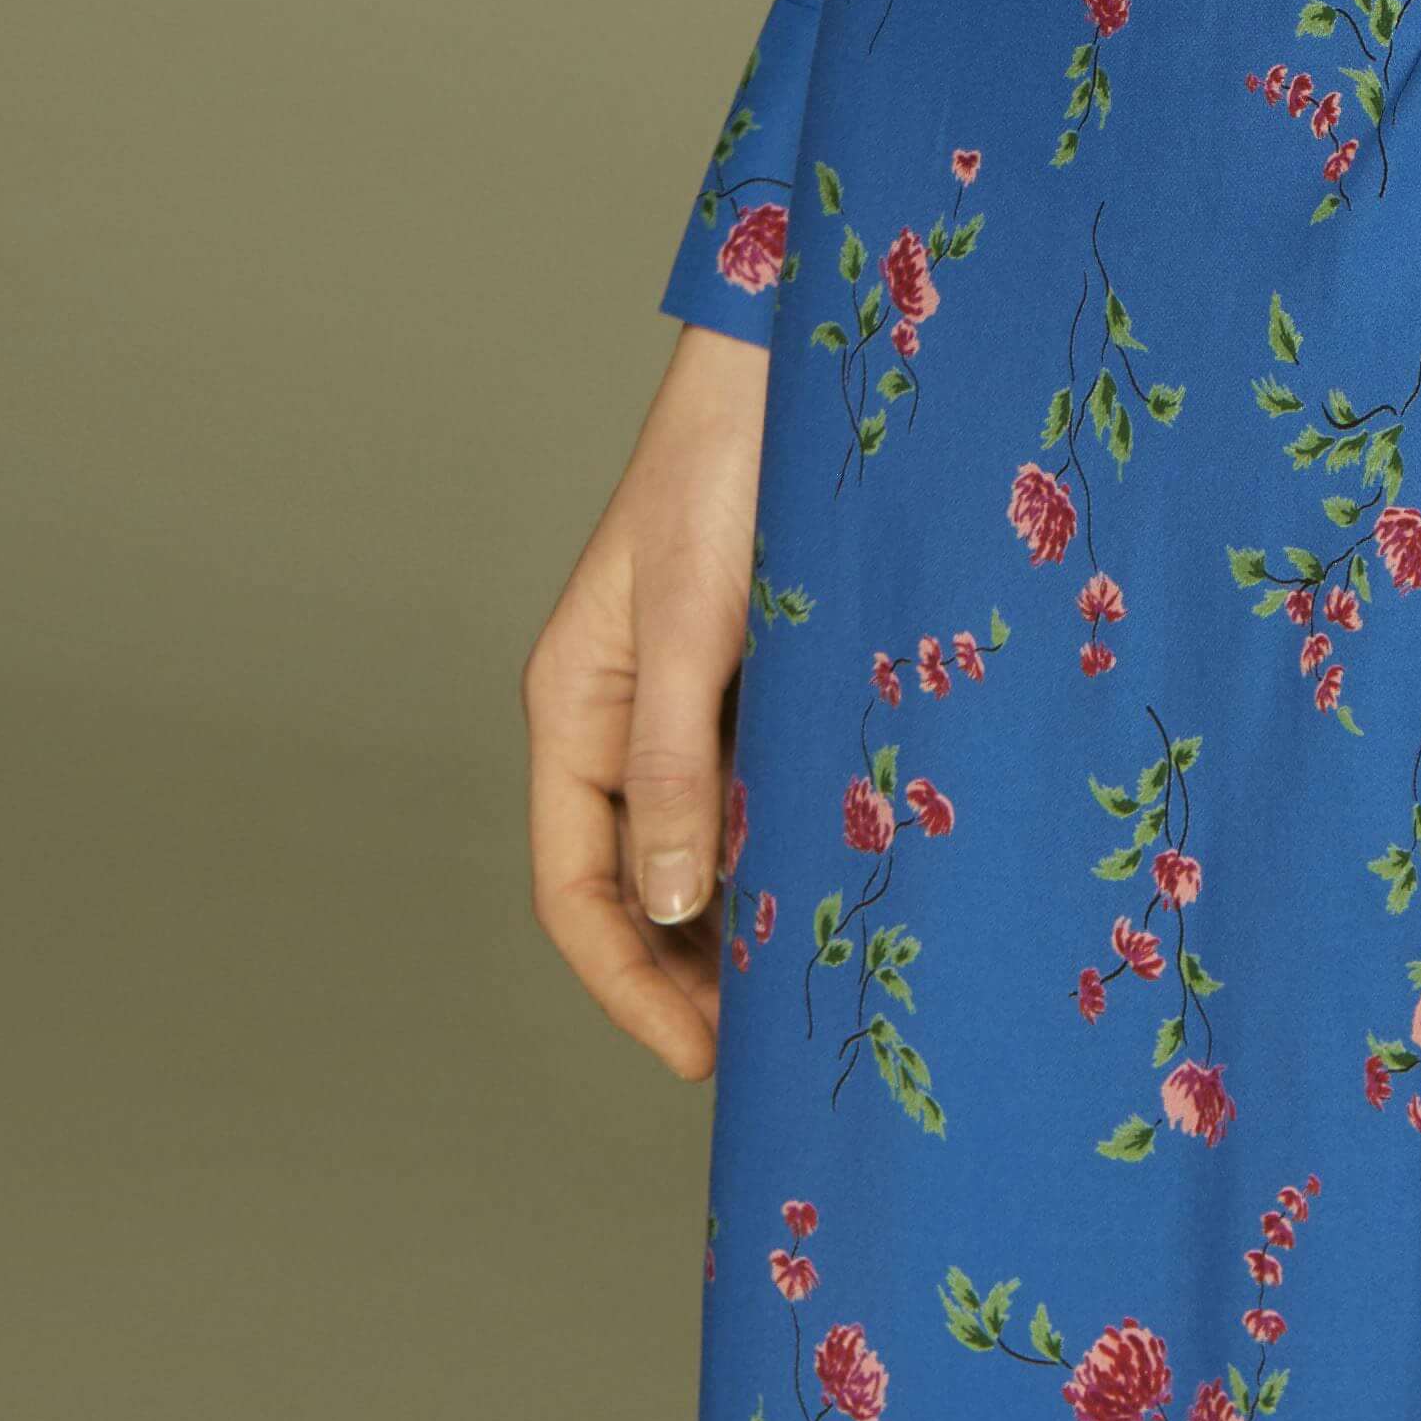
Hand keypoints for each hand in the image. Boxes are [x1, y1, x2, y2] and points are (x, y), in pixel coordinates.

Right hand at [523, 318, 768, 1078]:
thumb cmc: (732, 469)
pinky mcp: (761, 680)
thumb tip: (671, 901)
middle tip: (773, 1049)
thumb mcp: (695, 620)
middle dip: (691, 973)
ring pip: (705, 846)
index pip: (575, 889)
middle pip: (638, 885)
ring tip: (814, 987)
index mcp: (577, 708)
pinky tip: (844, 885)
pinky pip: (761, 789)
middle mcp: (626, 718)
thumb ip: (678, 762)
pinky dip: (790, 846)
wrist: (805, 361)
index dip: (629, 984)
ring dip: (746, 918)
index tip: (697, 1058)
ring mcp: (695, 702)